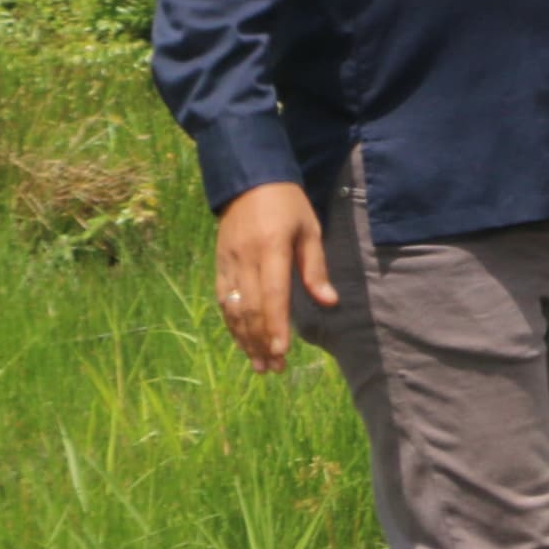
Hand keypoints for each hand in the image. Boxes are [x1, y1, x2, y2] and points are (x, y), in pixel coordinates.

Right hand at [212, 182, 333, 372]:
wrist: (248, 181)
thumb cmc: (287, 205)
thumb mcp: (309, 230)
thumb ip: (315, 268)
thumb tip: (329, 302)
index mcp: (271, 248)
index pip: (272, 294)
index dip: (275, 324)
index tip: (282, 351)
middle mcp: (245, 259)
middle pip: (250, 309)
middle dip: (262, 341)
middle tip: (275, 368)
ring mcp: (228, 263)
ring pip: (233, 309)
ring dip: (245, 340)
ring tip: (260, 365)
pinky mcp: (219, 265)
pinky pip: (222, 300)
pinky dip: (232, 324)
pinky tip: (242, 342)